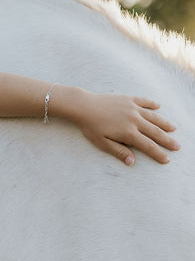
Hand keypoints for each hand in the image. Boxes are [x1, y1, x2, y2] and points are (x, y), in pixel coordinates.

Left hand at [61, 88, 179, 164]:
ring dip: (164, 123)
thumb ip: (119, 151)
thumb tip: (132, 162)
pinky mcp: (128, 99)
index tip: (167, 159)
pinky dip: (152, 104)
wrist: (83, 106)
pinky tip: (158, 107)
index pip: (148, 146)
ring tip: (173, 128)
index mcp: (128, 133)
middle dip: (167, 140)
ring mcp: (132, 108)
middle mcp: (134, 120)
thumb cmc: (90, 127)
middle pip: (155, 132)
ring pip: (153, 117)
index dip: (158, 153)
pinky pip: (144, 101)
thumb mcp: (102, 143)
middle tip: (177, 146)